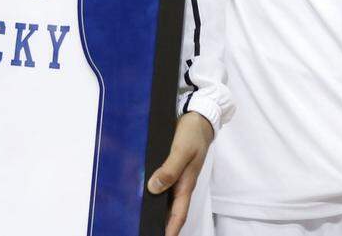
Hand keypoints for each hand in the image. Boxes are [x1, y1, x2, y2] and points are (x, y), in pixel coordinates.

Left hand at [146, 112, 213, 235]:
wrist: (199, 117)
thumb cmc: (194, 134)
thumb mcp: (182, 150)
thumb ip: (169, 169)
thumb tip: (154, 188)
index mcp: (186, 184)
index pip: (178, 214)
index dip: (170, 230)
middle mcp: (181, 183)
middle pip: (171, 210)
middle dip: (162, 223)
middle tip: (147, 229)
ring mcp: (177, 176)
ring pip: (165, 198)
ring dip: (157, 208)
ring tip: (142, 217)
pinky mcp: (172, 167)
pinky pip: (162, 184)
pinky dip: (154, 190)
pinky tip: (143, 192)